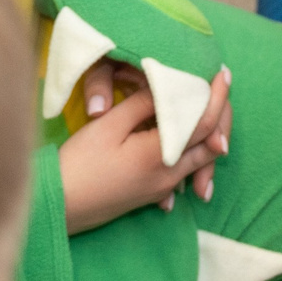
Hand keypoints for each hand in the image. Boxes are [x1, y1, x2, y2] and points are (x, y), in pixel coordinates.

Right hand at [59, 62, 232, 233]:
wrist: (57, 207)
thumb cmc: (79, 164)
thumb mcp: (109, 126)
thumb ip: (143, 105)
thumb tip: (171, 87)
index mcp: (162, 155)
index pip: (204, 123)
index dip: (218, 96)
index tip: (223, 73)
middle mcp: (170, 176)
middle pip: (211, 144)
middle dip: (219, 116)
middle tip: (219, 88)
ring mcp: (162, 189)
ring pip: (199, 159)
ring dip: (206, 134)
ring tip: (204, 105)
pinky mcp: (151, 195)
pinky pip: (183, 170)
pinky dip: (190, 149)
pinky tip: (182, 134)